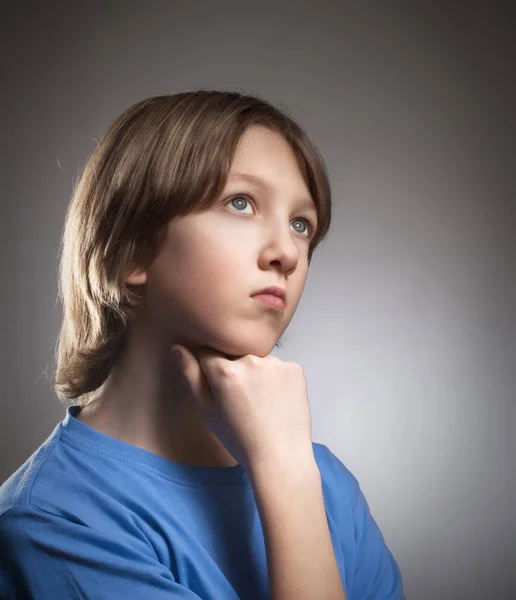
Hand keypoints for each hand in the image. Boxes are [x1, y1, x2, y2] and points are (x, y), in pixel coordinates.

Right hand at [170, 345, 312, 473]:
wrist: (281, 458)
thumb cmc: (240, 439)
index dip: (210, 371)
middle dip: (234, 371)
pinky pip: (278, 367)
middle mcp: (251, 361)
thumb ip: (190, 375)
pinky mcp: (295, 369)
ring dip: (255, 374)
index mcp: (225, 371)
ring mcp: (276, 363)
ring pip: (257, 360)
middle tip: (242, 401)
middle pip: (234, 355)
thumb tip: (177, 347)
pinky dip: (276, 379)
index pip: (207, 353)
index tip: (220, 390)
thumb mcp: (207, 411)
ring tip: (260, 403)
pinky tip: (276, 401)